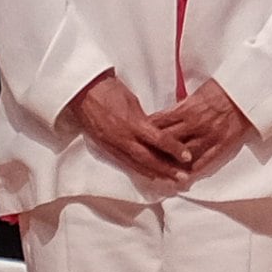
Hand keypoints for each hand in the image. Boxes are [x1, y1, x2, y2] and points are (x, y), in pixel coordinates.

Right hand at [62, 72, 190, 188]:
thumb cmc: (109, 90)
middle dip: (167, 170)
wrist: (83, 91)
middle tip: (183, 179)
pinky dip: (139, 170)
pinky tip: (149, 174)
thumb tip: (158, 130)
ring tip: (170, 181)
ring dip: (155, 173)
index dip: (175, 150)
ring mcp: (113, 144)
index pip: (159, 141)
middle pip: (149, 158)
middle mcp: (123, 137)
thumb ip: (146, 119)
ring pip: (137, 164)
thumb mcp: (134, 101)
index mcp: (133, 123)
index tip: (188, 157)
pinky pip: (125, 162)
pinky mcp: (106, 147)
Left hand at [148, 78, 254, 174]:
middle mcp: (195, 124)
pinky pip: (206, 161)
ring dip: (172, 164)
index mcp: (187, 108)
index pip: (160, 123)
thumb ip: (182, 105)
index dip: (146, 131)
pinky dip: (194, 170)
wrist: (248, 93)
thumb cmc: (224, 89)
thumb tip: (169, 113)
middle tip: (142, 158)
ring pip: (184, 155)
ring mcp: (209, 136)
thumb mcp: (198, 92)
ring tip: (161, 172)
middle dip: (154, 150)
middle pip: (168, 142)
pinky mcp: (222, 144)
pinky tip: (186, 176)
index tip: (137, 137)